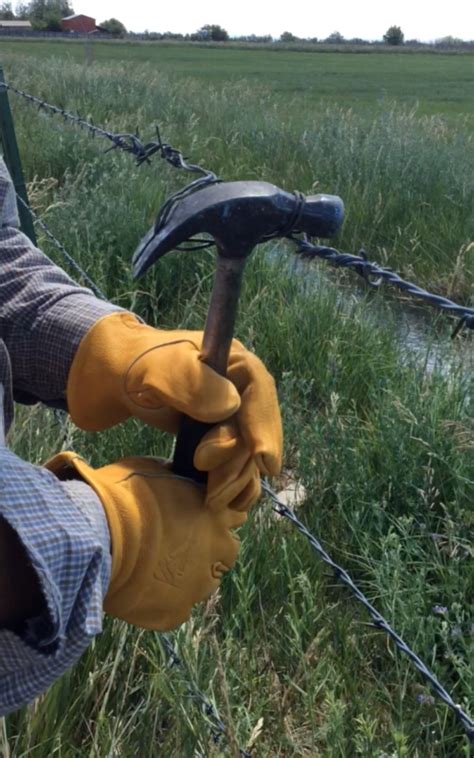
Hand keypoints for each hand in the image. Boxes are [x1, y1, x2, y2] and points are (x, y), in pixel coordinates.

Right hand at [47, 452, 246, 630]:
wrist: (96, 536)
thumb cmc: (123, 495)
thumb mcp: (155, 470)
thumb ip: (177, 478)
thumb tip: (177, 474)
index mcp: (216, 513)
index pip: (234, 516)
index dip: (214, 517)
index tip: (195, 517)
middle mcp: (217, 550)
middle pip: (226, 551)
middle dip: (208, 547)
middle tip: (176, 543)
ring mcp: (198, 585)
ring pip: (203, 583)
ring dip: (188, 575)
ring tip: (155, 566)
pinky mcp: (174, 613)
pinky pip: (176, 609)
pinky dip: (163, 601)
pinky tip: (141, 587)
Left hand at [67, 312, 282, 500]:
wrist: (107, 379)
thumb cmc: (130, 367)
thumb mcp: (156, 370)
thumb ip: (191, 384)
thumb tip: (232, 406)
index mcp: (232, 361)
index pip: (260, 392)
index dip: (265, 427)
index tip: (264, 461)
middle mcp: (239, 388)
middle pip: (255, 429)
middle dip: (239, 462)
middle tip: (213, 488)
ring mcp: (230, 414)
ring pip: (249, 452)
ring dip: (235, 479)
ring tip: (211, 499)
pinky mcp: (218, 437)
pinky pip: (238, 463)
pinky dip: (237, 485)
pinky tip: (228, 503)